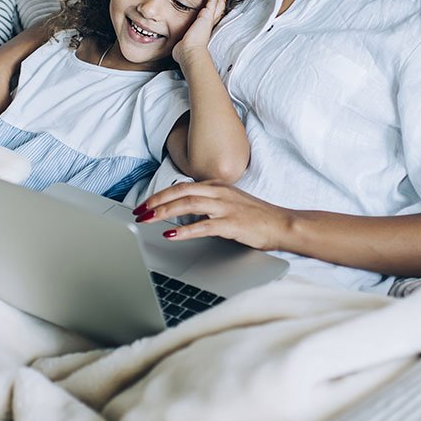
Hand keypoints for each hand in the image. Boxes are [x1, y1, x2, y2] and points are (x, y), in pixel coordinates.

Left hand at [133, 180, 295, 251]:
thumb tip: (182, 210)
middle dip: (156, 201)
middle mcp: (219, 193)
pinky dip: (185, 230)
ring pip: (188, 204)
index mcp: (217, 186)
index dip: (160, 194)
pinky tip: (171, 235)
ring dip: (164, 212)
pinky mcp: (232, 224)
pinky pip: (204, 226)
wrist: (282, 224)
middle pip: (180, 192)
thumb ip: (208, 203)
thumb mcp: (229, 203)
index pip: (182, 186)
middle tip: (139, 211)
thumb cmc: (257, 217)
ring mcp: (225, 207)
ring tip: (148, 219)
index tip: (144, 204)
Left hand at [170, 0, 229, 71]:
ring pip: (219, 3)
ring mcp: (209, 20)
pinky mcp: (206, 16)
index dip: (217, 8)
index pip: (214, 16)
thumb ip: (182, 44)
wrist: (189, 53)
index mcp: (205, 29)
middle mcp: (209, 24)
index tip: (219, 2)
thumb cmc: (186, 52)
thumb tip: (176, 49)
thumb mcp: (184, 45)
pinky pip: (211, 2)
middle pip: (220, 8)